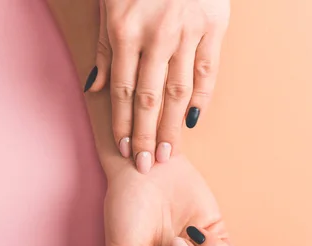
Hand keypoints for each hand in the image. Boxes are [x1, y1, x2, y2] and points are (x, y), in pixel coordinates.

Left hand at [84, 0, 229, 173]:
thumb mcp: (110, 3)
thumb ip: (104, 45)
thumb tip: (96, 86)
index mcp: (125, 28)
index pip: (122, 88)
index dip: (121, 122)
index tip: (122, 148)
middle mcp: (156, 35)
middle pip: (150, 97)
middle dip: (146, 135)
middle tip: (145, 164)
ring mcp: (188, 32)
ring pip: (179, 90)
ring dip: (172, 125)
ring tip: (168, 152)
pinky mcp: (214, 28)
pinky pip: (208, 71)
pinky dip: (202, 97)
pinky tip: (193, 120)